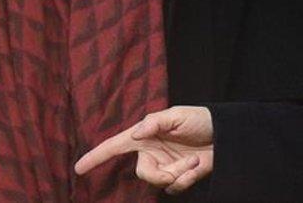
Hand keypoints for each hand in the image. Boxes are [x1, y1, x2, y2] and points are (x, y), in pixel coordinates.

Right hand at [74, 106, 213, 194]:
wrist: (223, 135)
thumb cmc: (198, 119)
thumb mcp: (177, 115)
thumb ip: (154, 123)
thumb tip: (135, 134)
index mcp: (145, 136)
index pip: (115, 147)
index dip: (96, 157)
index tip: (79, 168)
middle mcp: (150, 153)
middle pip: (144, 174)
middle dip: (162, 173)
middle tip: (184, 163)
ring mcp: (164, 166)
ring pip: (162, 182)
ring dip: (181, 172)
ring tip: (194, 158)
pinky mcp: (177, 177)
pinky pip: (175, 187)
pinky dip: (188, 178)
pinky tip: (197, 165)